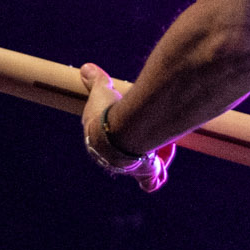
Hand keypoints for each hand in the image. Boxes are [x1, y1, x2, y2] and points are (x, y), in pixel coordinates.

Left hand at [79, 63, 173, 192]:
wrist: (119, 133)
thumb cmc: (108, 113)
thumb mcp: (101, 91)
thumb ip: (96, 81)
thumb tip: (86, 67)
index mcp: (98, 141)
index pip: (106, 137)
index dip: (119, 126)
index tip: (129, 115)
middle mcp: (111, 158)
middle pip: (126, 153)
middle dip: (139, 143)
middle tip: (150, 131)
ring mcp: (127, 167)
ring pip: (141, 166)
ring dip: (153, 155)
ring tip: (163, 141)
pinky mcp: (143, 173)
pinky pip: (150, 181)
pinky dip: (156, 176)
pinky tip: (161, 167)